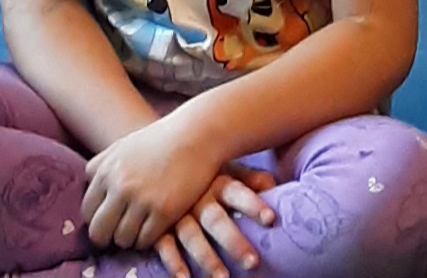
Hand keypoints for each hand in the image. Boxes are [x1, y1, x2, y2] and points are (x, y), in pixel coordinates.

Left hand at [84, 115, 225, 253]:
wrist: (197, 134)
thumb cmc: (161, 140)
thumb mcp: (123, 146)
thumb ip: (101, 168)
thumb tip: (89, 192)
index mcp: (105, 170)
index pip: (87, 211)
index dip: (97, 219)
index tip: (108, 220)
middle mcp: (119, 186)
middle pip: (98, 231)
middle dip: (106, 237)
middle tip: (119, 233)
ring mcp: (141, 199)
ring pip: (122, 239)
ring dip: (129, 238)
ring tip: (140, 228)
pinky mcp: (164, 211)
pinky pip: (145, 240)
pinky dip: (148, 239)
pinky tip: (155, 227)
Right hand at [153, 164, 278, 277]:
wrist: (154, 163)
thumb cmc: (199, 171)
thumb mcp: (222, 167)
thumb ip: (247, 177)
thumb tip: (272, 183)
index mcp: (216, 181)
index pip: (237, 193)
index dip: (253, 204)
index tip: (271, 219)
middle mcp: (197, 198)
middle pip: (216, 220)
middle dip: (234, 242)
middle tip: (253, 263)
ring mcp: (176, 212)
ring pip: (192, 236)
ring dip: (207, 258)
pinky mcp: (158, 225)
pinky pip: (164, 245)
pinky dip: (173, 262)